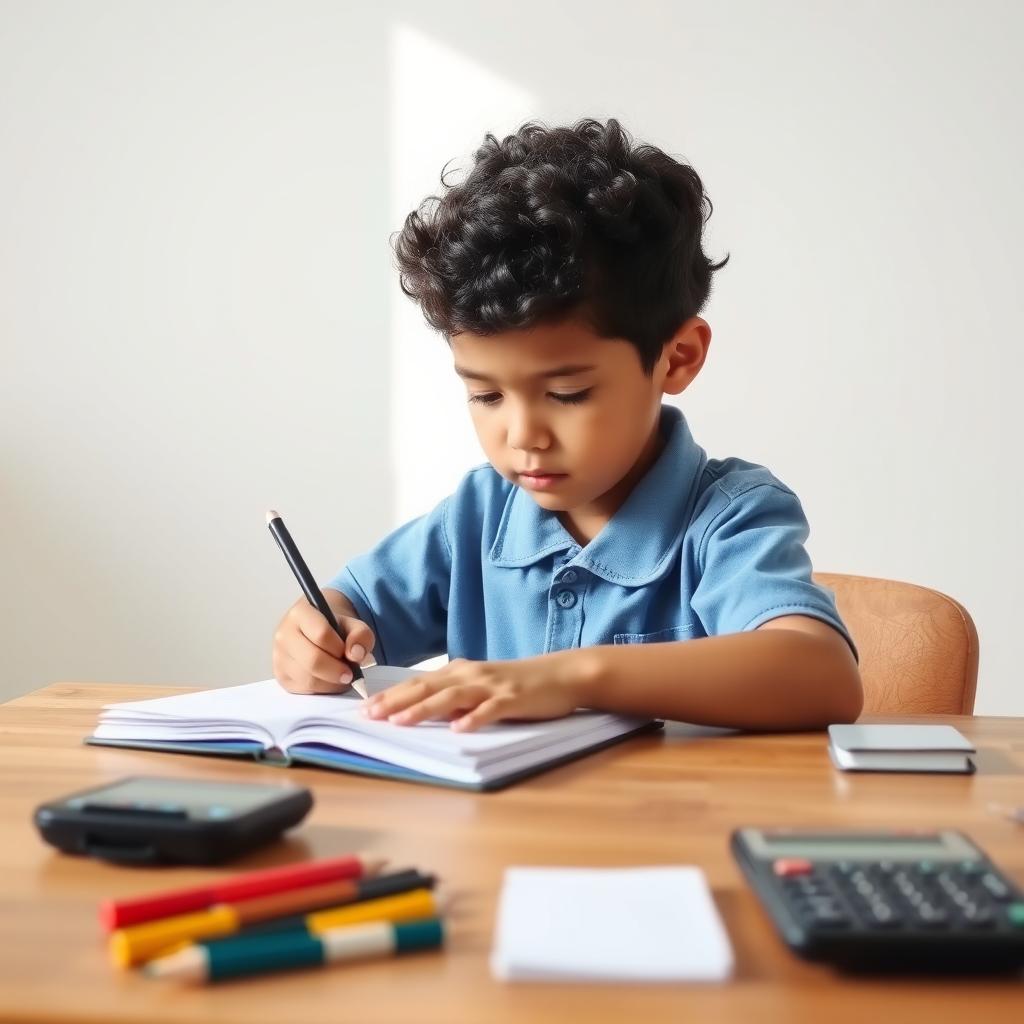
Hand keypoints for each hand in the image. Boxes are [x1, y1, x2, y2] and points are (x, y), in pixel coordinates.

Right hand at [272, 591, 374, 693]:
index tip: (352, 655)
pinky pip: (304, 689)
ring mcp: (279, 657)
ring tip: (341, 675)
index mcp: (300, 614)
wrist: (317, 632)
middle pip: (312, 660)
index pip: (322, 634)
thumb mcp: (353, 624)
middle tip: (350, 674)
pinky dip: (323, 689)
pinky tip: (330, 680)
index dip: (341, 648)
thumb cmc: (335, 628)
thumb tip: (356, 654)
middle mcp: (284, 634)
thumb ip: (360, 635)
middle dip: (336, 670)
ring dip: (331, 683)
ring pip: (308, 679)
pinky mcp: (282, 676)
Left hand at [363, 652, 591, 731]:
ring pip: (452, 696)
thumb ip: (453, 696)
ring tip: (401, 721)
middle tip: (370, 715)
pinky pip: (490, 710)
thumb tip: (421, 710)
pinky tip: (459, 729)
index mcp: (460, 672)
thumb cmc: (518, 684)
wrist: (561, 675)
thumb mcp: (480, 686)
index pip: (418, 684)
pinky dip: (474, 718)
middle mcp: (471, 675)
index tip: (364, 708)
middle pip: (427, 688)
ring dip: (424, 709)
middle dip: (396, 701)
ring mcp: (491, 686)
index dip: (390, 695)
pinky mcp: (513, 699)